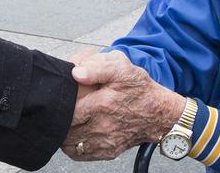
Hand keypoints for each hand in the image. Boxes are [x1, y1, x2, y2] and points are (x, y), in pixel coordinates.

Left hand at [62, 51, 184, 160]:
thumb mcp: (123, 68)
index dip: (60, 102)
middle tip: (61, 107)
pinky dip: (72, 145)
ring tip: (67, 120)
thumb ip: (98, 66)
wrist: (159, 113)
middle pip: (65, 128)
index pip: (68, 109)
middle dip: (60, 117)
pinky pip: (79, 153)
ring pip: (69, 143)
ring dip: (64, 132)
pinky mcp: (107, 152)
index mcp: (102, 104)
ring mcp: (104, 142)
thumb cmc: (140, 90)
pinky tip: (75, 132)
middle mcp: (102, 126)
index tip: (60, 95)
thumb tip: (76, 73)